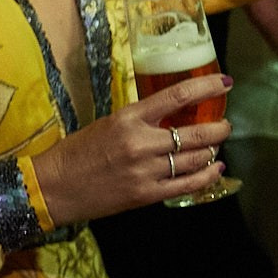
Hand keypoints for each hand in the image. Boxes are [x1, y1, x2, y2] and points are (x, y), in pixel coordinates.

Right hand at [31, 75, 231, 224]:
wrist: (51, 187)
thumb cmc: (77, 152)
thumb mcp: (108, 123)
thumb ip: (141, 120)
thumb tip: (173, 115)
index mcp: (129, 118)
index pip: (178, 96)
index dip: (207, 87)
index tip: (225, 83)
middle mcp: (141, 142)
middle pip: (196, 133)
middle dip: (219, 128)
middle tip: (225, 125)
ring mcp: (145, 170)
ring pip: (196, 159)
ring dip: (213, 151)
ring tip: (216, 146)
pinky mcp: (146, 194)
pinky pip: (187, 184)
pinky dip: (207, 176)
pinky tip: (216, 169)